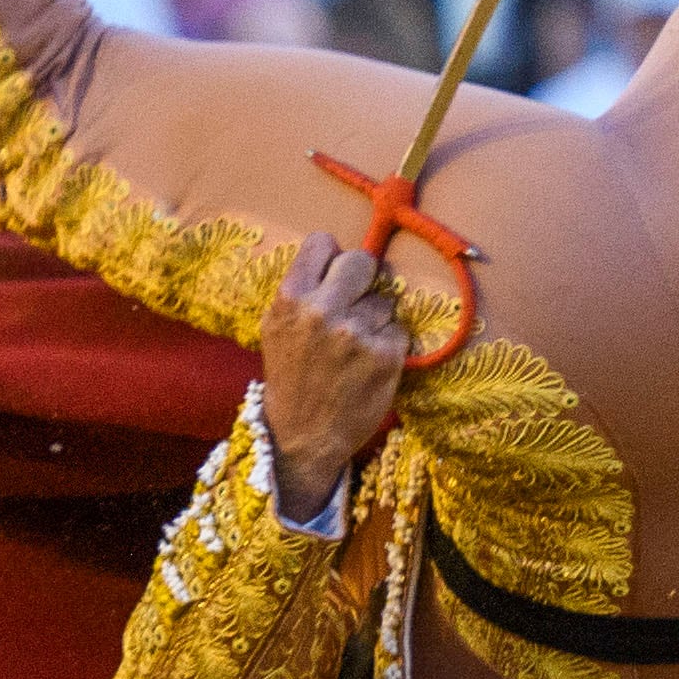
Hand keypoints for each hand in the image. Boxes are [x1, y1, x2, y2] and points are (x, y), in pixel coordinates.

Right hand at [262, 234, 409, 523]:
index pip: (323, 242)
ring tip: (358, 345)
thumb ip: (304, 290)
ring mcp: (357, 334)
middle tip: (358, 302)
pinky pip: (399, 329)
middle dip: (364, 278)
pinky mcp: (386, 356)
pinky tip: (371, 363)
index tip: (334, 276)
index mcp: (291, 299)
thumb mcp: (278, 327)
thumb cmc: (292, 377)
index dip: (333, 258)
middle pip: (363, 261)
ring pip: (385, 300)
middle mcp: (323, 311)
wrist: (303, 436)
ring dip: (377, 318)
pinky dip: (390, 344)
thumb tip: (341, 256)